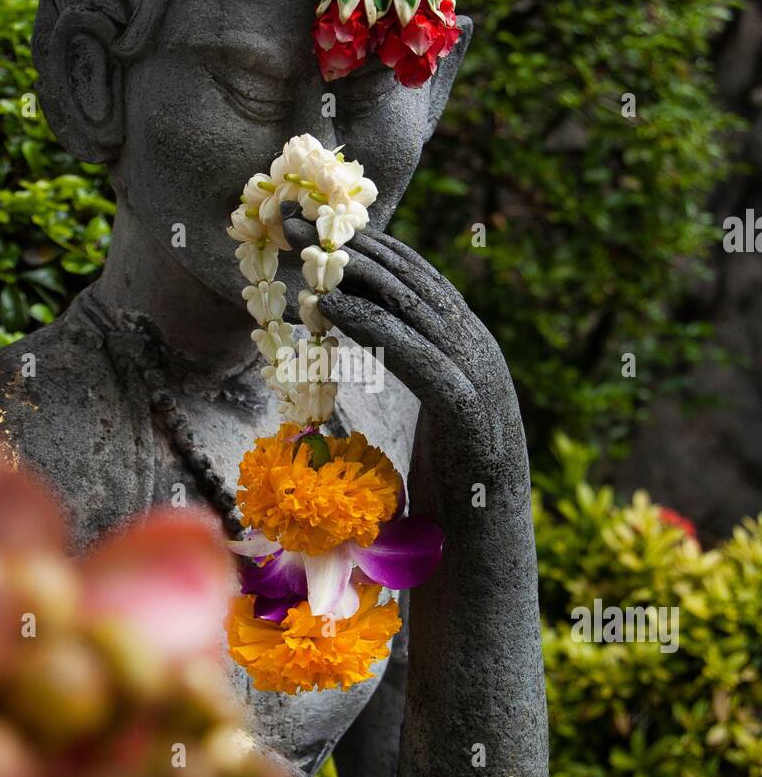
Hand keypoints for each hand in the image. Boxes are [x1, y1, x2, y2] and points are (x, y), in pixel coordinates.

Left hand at [282, 217, 520, 472]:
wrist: (482, 558)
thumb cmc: (443, 495)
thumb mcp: (424, 418)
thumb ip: (410, 369)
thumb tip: (363, 331)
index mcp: (468, 349)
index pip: (415, 278)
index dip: (364, 244)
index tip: (312, 220)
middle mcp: (479, 352)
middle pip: (411, 282)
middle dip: (351, 246)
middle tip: (293, 218)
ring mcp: (481, 380)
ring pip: (416, 311)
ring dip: (357, 275)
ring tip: (305, 251)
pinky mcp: (471, 415)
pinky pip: (418, 358)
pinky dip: (374, 327)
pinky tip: (330, 307)